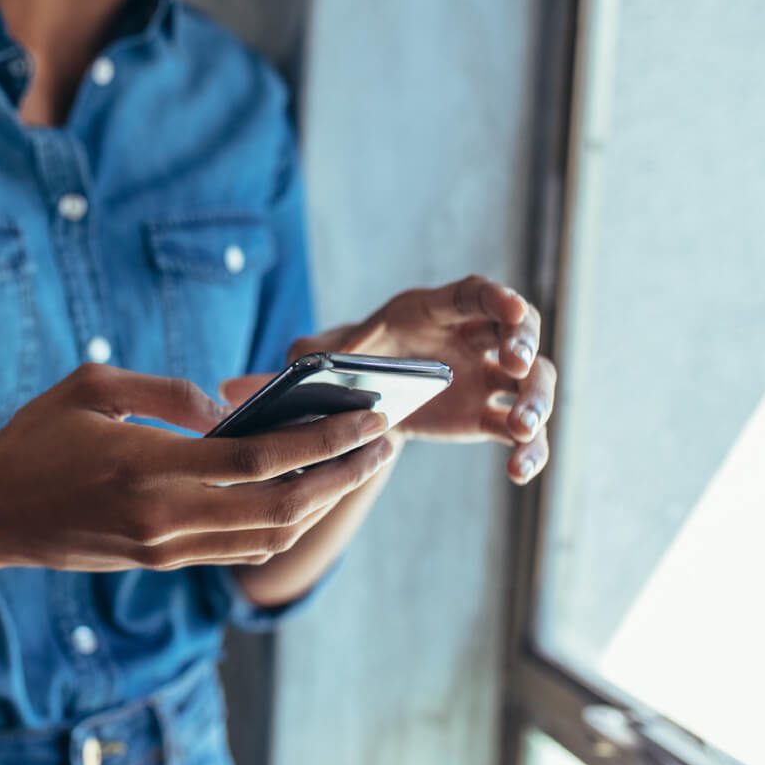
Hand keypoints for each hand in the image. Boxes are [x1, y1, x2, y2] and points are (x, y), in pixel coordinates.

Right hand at [0, 363, 396, 572]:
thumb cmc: (34, 439)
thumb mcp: (92, 386)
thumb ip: (166, 390)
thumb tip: (225, 409)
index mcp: (150, 468)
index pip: (261, 459)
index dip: (324, 439)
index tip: (367, 417)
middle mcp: (166, 518)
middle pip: (282, 504)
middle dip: (342, 474)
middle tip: (384, 443)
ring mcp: (166, 548)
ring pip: (268, 535)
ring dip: (321, 503)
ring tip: (354, 466)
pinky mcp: (161, 562)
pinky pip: (239, 549)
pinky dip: (282, 524)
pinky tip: (302, 495)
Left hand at [228, 275, 557, 485]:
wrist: (360, 394)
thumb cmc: (341, 362)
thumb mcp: (315, 359)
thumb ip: (285, 367)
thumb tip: (230, 391)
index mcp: (432, 310)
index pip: (476, 294)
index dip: (496, 300)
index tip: (509, 311)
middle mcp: (470, 338)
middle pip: (519, 333)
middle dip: (523, 347)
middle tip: (513, 365)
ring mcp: (487, 377)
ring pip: (534, 382)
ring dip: (534, 402)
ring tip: (519, 427)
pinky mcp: (490, 416)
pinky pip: (524, 431)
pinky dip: (529, 449)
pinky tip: (518, 470)